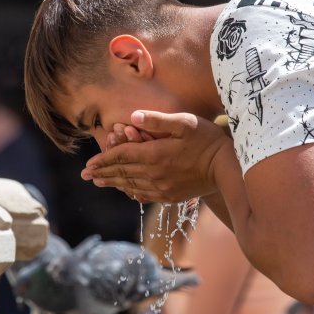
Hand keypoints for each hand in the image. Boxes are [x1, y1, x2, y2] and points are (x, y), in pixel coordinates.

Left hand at [82, 110, 232, 202]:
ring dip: (114, 183)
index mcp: (154, 155)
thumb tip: (131, 118)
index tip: (88, 164)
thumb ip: (156, 120)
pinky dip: (132, 191)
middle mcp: (154, 174)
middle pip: (122, 173)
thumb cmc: (207, 140)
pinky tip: (127, 190)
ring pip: (131, 185)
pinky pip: (145, 195)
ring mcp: (162, 187)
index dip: (103, 159)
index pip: (121, 156)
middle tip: (86, 175)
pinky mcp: (171, 196)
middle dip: (103, 173)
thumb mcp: (184, 122)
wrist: (227, 167)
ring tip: (100, 182)